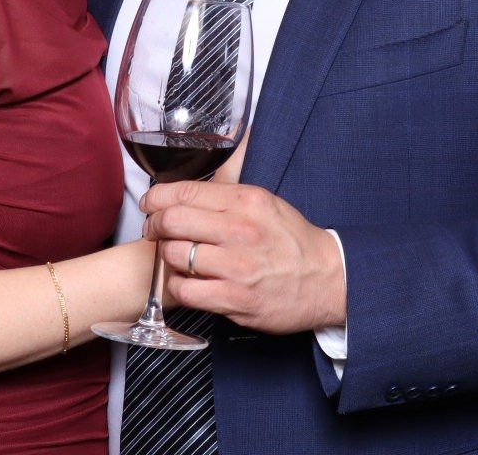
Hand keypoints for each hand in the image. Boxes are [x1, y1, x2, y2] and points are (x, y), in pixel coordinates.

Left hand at [142, 180, 345, 333]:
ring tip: (175, 258)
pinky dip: (179, 286)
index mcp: (247, 201)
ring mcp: (237, 266)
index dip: (157, 197)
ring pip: (175, 256)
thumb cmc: (293, 242)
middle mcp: (241, 230)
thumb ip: (230, 192)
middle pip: (173, 221)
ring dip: (168, 257)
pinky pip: (186, 290)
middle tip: (154, 231)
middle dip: (155, 226)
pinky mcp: (235, 299)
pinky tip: (189, 282)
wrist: (328, 280)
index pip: (185, 191)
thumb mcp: (267, 203)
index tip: (150, 204)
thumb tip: (196, 177)